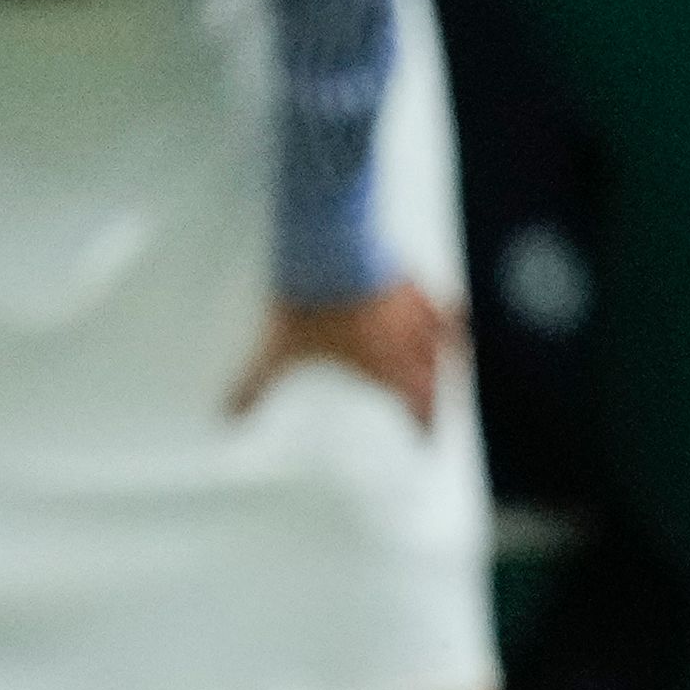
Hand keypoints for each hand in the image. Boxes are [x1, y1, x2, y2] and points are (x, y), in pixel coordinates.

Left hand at [228, 281, 454, 428]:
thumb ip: (257, 384)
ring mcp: (417, 309)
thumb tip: (229, 414)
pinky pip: (441, 298)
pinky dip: (448, 307)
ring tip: (459, 356)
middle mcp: (410, 344)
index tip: (425, 440)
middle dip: (445, 394)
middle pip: (444, 379)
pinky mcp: (413, 277)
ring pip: (452, 340)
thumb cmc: (312, 303)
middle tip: (445, 401)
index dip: (423, 428)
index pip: (418, 407)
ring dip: (457, 352)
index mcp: (386, 367)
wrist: (328, 248)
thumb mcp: (277, 349)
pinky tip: (441, 303)